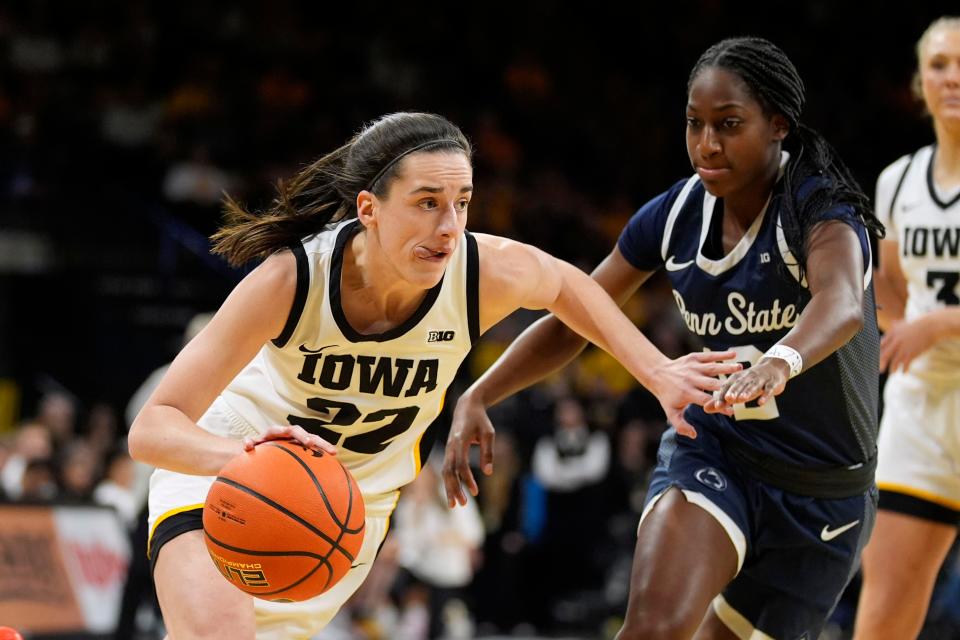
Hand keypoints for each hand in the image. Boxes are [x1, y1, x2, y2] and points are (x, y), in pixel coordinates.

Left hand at [242, 425, 336, 454]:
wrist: (258, 445)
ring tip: (334, 453)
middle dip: (315, 440)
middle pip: (305, 434)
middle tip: (326, 449)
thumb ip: (248, 443)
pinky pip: (312, 449)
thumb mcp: (250, 445)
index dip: (300, 435)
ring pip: (312, 440)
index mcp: (277, 431)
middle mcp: (289, 433)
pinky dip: (321, 454)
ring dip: (323, 445)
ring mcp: (296, 440)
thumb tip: (247, 445)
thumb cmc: (254, 446)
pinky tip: (332, 463)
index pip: (290, 430)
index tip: (309, 443)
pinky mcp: (300, 447)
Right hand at [442, 390, 494, 507]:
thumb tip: (488, 473)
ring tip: (456, 505)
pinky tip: (454, 493)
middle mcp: (451, 446)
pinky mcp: (448, 451)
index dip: (467, 479)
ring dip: (449, 488)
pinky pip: (447, 469)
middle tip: (462, 504)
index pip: (461, 464)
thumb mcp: (488, 433)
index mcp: (460, 440)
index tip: (475, 492)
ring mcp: (448, 449)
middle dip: (454, 488)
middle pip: (448, 471)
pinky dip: (449, 482)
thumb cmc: (480, 420)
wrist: (466, 406)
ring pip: (445, 472)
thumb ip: (488, 452)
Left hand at [648, 351, 740, 438]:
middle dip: (726, 387)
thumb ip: (681, 425)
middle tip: (742, 391)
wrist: (657, 373)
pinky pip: (709, 356)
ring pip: (712, 368)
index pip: (705, 400)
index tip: (732, 412)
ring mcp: (693, 367)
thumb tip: (694, 435)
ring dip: (726, 368)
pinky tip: (734, 355)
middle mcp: (691, 379)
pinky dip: (721, 355)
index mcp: (687, 393)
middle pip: (712, 384)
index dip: (718, 406)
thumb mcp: (671, 411)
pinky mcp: (693, 357)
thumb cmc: (667, 395)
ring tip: (741, 369)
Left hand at [707, 357, 788, 411]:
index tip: (715, 406)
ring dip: (747, 392)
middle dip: (733, 391)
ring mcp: (760, 379)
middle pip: (739, 384)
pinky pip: (768, 389)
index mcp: (736, 378)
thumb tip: (705, 409)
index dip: (721, 396)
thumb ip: (722, 400)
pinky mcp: (772, 383)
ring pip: (753, 386)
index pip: (726, 387)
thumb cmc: (749, 383)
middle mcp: (747, 377)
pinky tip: (761, 403)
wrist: (773, 369)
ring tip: (742, 399)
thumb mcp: (736, 389)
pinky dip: (765, 396)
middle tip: (727, 399)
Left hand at [880, 317, 939, 372]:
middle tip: (880, 370)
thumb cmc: (919, 325)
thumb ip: (896, 324)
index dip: (878, 352)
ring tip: (892, 372)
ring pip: (894, 361)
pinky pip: (905, 364)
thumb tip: (892, 322)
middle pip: (884, 354)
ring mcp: (903, 347)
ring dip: (893, 368)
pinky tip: (904, 372)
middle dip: (881, 363)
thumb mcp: (905, 323)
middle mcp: (895, 341)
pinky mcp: (912, 353)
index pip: (881, 345)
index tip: (877, 358)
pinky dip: (904, 369)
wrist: (931, 327)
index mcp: (892, 333)